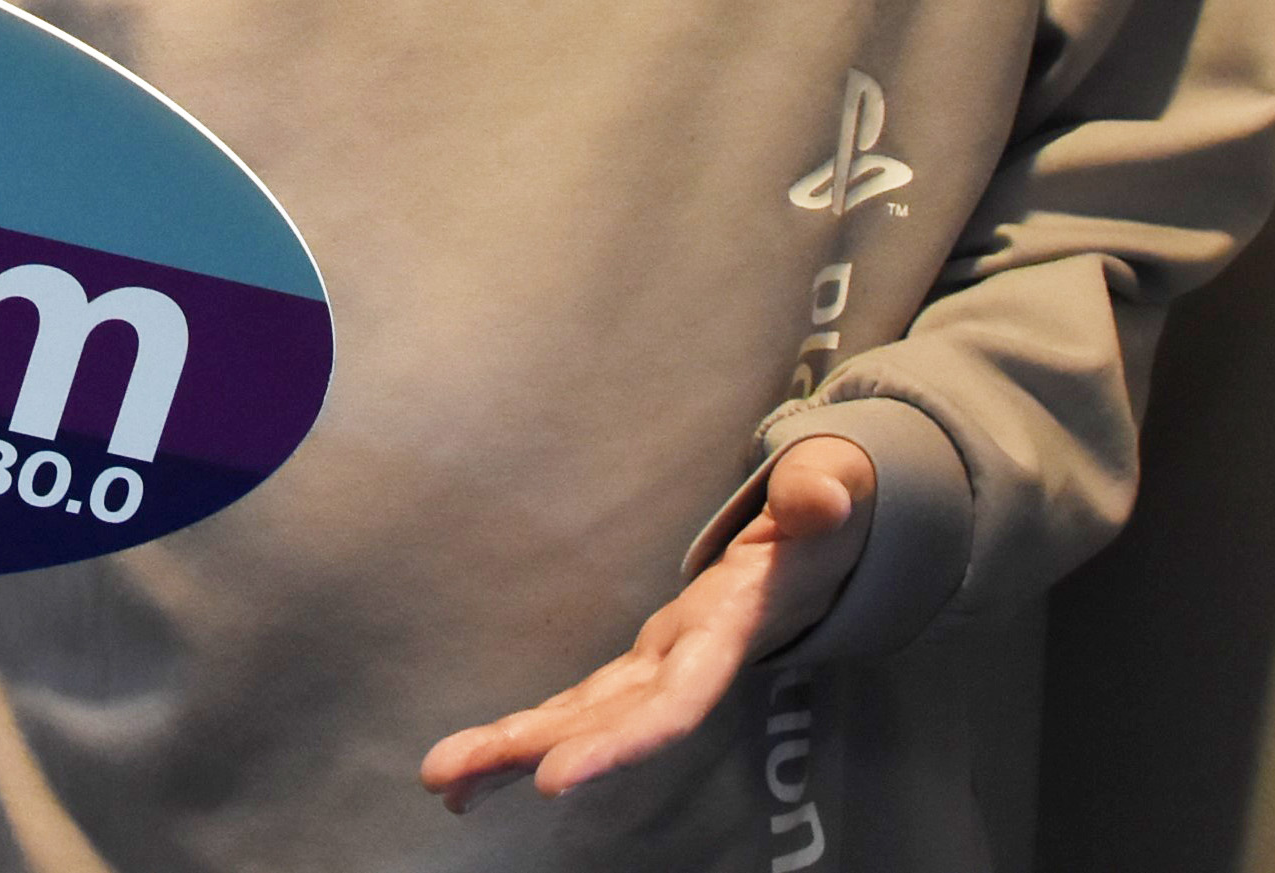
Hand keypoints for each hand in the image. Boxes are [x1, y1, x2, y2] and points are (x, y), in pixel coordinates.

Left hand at [418, 435, 876, 813]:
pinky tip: (477, 760)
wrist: (830, 545)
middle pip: (607, 725)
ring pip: (583, 719)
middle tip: (448, 781)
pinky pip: (580, 702)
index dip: (619, 743)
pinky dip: (530, 731)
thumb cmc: (824, 514)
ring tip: (443, 782)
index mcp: (728, 630)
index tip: (554, 778)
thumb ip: (822, 497)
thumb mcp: (831, 493)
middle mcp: (687, 664)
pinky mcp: (642, 661)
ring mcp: (660, 667)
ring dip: (511, 751)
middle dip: (531, 753)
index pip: (672, 704)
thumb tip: (823, 504)